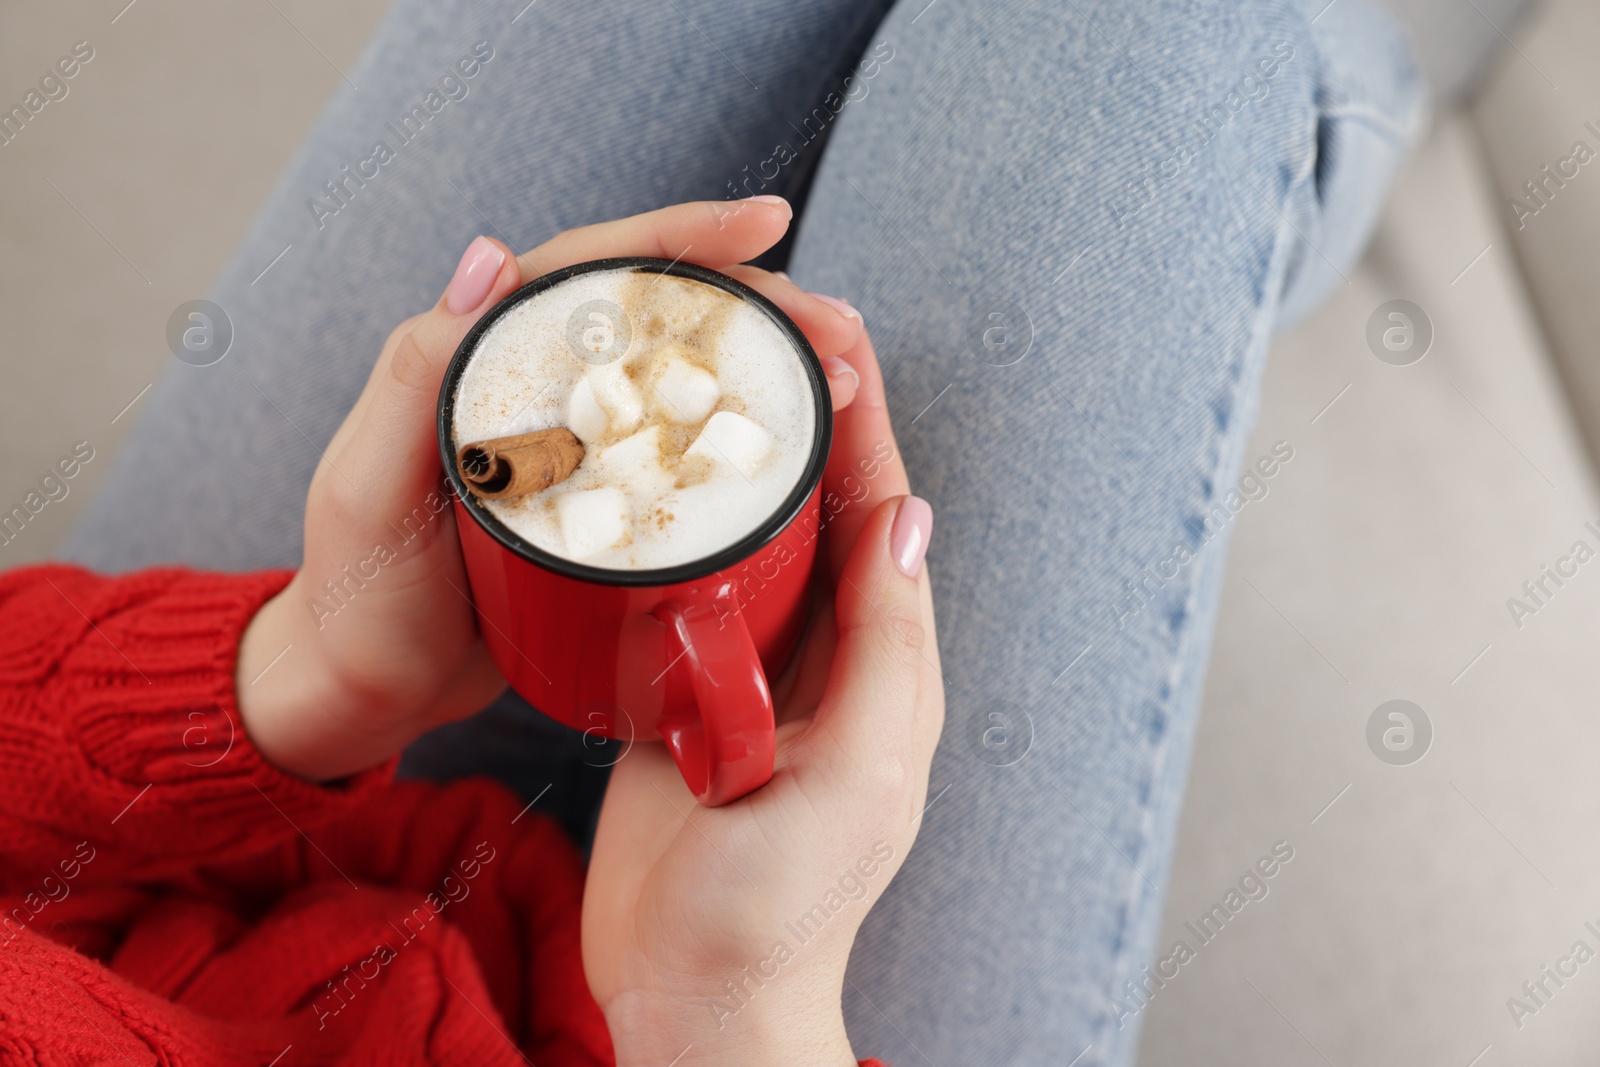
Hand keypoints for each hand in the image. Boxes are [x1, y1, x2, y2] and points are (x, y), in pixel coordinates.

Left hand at [236, 198, 869, 780]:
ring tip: (840, 379)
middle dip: (758, 308)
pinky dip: (742, 441)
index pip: (593, 271)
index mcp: (480, 355)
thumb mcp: (372, 483)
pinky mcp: (599, 501)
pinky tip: (797, 448)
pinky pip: (679, 452)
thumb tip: (492, 256)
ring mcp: (573, 444)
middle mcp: (533, 385)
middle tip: (837, 332)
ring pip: (682, 379)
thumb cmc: (359, 591)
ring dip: (766, 368)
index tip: (767, 227)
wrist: (366, 685)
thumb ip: (416, 374)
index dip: (683, 239)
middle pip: (659, 318)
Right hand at [584, 326, 942, 1066]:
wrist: (693, 996)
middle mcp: (826, 657)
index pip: (880, 515)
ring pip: (752, 540)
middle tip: (753, 328)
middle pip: (818, 511)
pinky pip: (687, 592)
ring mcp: (753, 673)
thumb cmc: (780, 910)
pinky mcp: (686, 696)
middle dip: (798, 418)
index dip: (863, 423)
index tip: (832, 334)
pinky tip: (638, 486)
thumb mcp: (856, 776)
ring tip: (693, 379)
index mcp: (881, 666)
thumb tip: (905, 519)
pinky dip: (674, 532)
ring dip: (734, 462)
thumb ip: (885, 650)